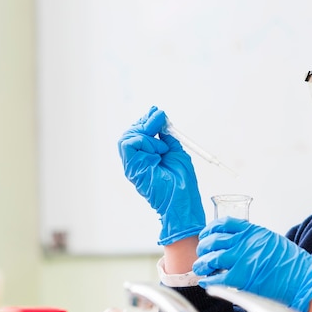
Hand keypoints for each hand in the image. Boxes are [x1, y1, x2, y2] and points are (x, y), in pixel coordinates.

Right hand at [118, 106, 205, 244]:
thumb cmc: (182, 181)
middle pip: (131, 133)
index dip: (147, 121)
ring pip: (128, 137)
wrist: (183, 199)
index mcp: (147, 157)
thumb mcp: (176, 151)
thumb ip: (167, 137)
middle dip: (146, 122)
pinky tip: (158, 151)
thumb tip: (160, 120)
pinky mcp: (131, 168)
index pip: (140, 133)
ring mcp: (133, 165)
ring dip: (147, 133)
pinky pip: (129, 144)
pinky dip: (144, 141)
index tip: (158, 112)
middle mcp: (137, 161)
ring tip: (163, 146)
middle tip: (160, 118)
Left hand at [193, 218, 311, 311]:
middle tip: (202, 254)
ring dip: (202, 264)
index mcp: (252, 231)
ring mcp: (242, 259)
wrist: (301, 278)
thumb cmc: (290, 262)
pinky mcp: (241, 278)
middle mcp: (244, 242)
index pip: (224, 223)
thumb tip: (239, 243)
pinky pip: (216, 278)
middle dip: (204, 248)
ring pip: (212, 259)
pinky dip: (208, 280)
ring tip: (200, 269)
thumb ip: (254, 239)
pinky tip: (206, 282)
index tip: (206, 234)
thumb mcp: (271, 240)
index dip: (210, 229)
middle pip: (213, 241)